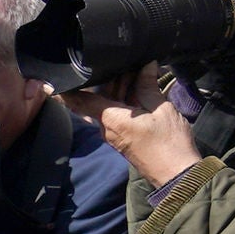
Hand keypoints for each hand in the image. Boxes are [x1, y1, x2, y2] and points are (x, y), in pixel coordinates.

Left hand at [58, 61, 202, 185]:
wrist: (176, 174)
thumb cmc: (169, 143)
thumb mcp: (160, 108)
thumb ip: (148, 86)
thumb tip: (145, 66)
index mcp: (110, 118)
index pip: (81, 101)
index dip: (68, 89)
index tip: (58, 79)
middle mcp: (106, 127)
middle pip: (98, 97)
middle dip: (108, 78)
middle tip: (124, 59)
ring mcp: (114, 133)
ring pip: (109, 104)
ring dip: (120, 87)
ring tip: (137, 68)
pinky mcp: (123, 137)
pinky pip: (118, 113)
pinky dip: (125, 99)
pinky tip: (139, 86)